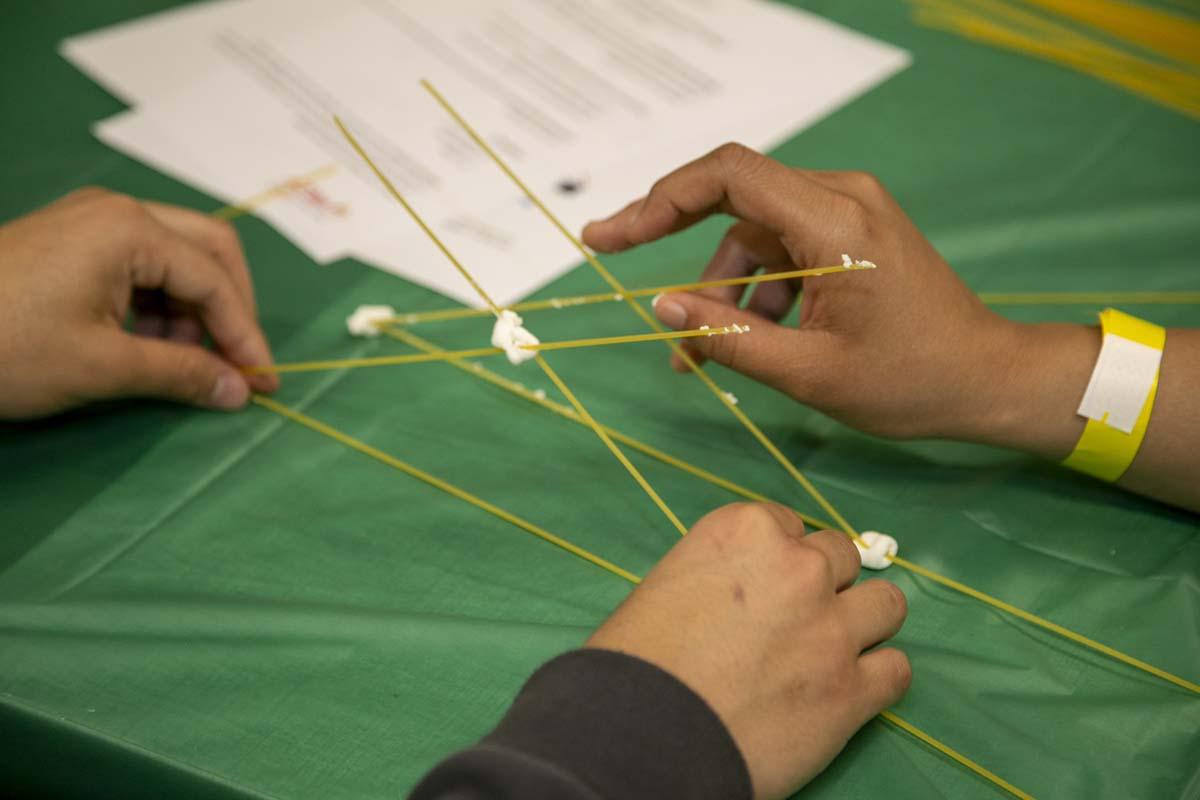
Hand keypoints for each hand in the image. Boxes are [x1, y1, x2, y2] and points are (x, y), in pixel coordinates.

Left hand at [0, 188, 277, 419]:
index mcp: (129, 229)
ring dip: (194, 311)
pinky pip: (140, 264)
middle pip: (209, 250)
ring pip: (176, 257)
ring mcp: (91, 222)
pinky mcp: (71, 241)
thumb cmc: (6, 348)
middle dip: (231, 310)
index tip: (263, 383)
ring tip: (189, 365)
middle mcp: (118, 212)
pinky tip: (152, 345)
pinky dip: (160, 305)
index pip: (214, 280)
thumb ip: (183, 373)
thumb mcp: (103, 367)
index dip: (245, 335)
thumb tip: (241, 391)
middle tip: (240, 362)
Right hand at [583, 144, 1199, 510]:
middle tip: (622, 271)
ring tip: (702, 356)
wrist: (989, 379)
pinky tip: (750, 342)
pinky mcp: (852, 235)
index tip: (613, 237)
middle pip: (734, 201)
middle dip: (676, 242)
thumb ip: (728, 339)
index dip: (661, 199)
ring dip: (723, 290)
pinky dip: (756, 293)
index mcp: (835, 220)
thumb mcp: (809, 372)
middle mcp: (841, 198)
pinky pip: (782, 251)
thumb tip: (661, 307)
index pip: (730, 175)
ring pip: (754, 236)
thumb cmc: (910, 382)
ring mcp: (848, 213)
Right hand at [587, 502, 909, 799]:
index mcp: (746, 531)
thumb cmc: (636, 660)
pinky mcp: (853, 690)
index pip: (790, 526)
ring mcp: (832, 628)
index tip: (764, 588)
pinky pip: (897, 669)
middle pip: (841, 558)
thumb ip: (723, 574)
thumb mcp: (670, 583)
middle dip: (823, 585)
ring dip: (863, 623)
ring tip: (834, 650)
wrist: (642, 733)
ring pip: (887, 605)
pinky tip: (849, 690)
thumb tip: (748, 598)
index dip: (778, 560)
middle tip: (795, 620)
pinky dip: (877, 679)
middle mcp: (798, 568)